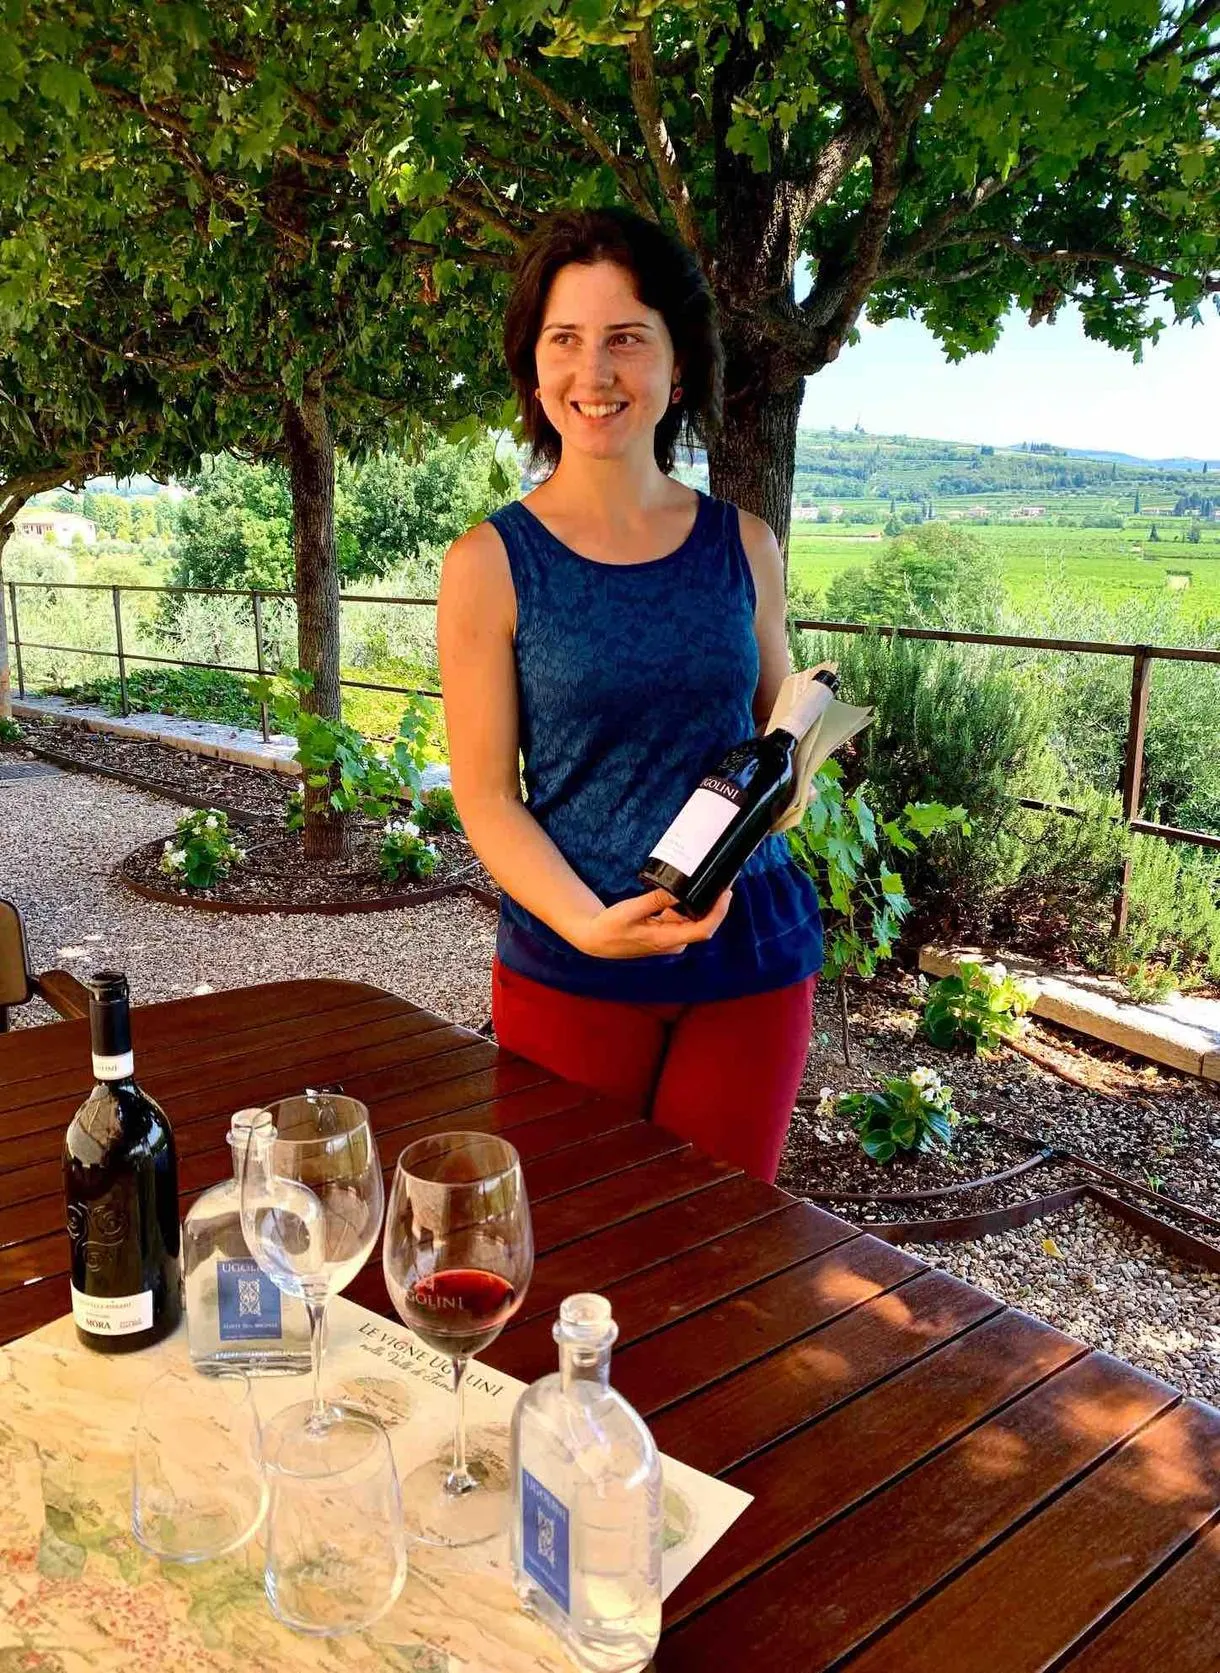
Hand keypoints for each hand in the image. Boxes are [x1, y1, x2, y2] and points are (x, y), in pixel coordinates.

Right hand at [572, 887, 732, 959]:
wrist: (597, 940)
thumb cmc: (611, 927)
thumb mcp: (631, 909)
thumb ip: (656, 900)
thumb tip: (680, 889)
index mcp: (666, 940)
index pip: (704, 930)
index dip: (719, 912)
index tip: (726, 892)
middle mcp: (674, 943)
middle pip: (704, 923)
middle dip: (715, 902)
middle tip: (723, 878)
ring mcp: (672, 939)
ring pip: (695, 920)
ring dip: (704, 902)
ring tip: (711, 880)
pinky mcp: (667, 933)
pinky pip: (685, 918)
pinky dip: (690, 904)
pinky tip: (689, 890)